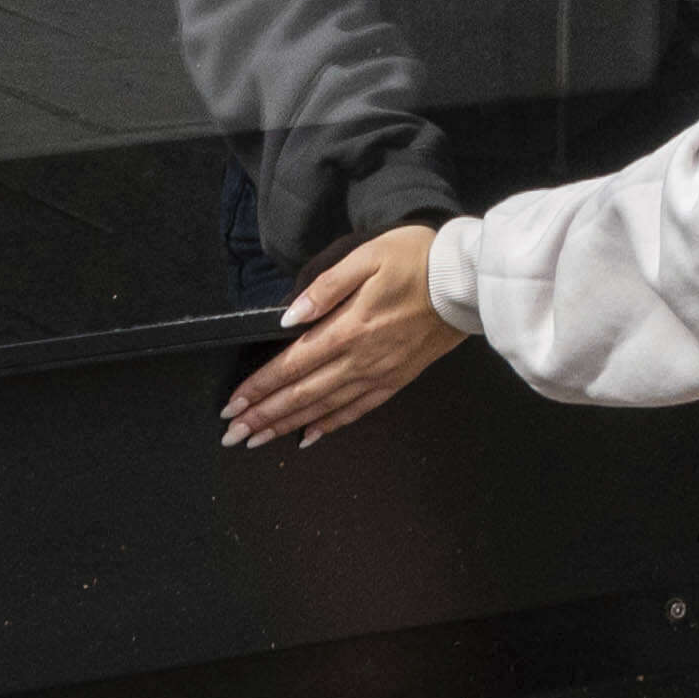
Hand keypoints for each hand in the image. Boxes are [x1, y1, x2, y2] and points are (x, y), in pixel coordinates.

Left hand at [224, 222, 464, 448]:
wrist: (466, 281)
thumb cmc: (414, 259)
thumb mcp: (366, 257)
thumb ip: (324, 288)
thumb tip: (288, 318)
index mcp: (348, 329)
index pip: (291, 364)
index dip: (260, 386)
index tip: (232, 404)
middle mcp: (360, 359)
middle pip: (302, 393)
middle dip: (264, 415)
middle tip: (233, 434)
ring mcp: (379, 374)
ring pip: (324, 407)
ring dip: (288, 425)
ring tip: (258, 439)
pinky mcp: (397, 379)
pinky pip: (357, 409)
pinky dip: (330, 425)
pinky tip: (309, 435)